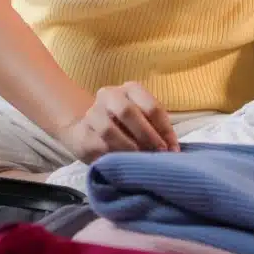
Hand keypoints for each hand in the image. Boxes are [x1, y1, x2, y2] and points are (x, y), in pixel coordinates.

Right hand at [56, 82, 179, 163]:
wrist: (88, 130)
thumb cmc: (125, 126)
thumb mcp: (142, 120)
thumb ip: (157, 130)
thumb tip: (172, 150)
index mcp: (129, 89)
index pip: (151, 106)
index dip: (165, 130)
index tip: (172, 149)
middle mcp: (108, 95)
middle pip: (127, 112)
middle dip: (146, 135)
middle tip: (157, 154)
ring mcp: (92, 113)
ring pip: (109, 130)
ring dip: (128, 148)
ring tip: (139, 161)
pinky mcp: (81, 134)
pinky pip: (97, 147)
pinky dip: (112, 157)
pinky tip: (121, 164)